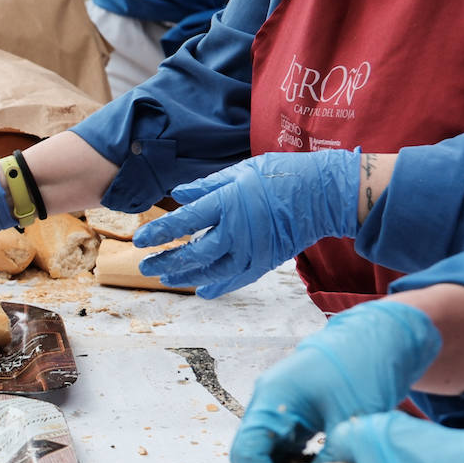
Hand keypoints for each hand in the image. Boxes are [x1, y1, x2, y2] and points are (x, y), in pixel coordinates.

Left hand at [134, 149, 360, 297]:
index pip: (185, 221)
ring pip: (211, 271)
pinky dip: (217, 287)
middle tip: (144, 266)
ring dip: (185, 277)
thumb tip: (177, 195)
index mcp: (229, 202)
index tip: (138, 239)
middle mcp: (238, 230)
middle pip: (193, 252)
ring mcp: (253, 250)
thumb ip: (206, 186)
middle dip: (166, 261)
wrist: (325, 193)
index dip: (159, 232)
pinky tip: (201, 291)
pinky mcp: (265, 262)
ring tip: (165, 278)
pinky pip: (235, 280)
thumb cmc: (281, 175)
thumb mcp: (241, 171)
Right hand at [231, 300, 440, 462]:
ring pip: (266, 454)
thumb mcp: (351, 418)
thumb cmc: (365, 367)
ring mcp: (279, 408)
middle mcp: (267, 403)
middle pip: (250, 455)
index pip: (246, 452)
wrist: (384, 335)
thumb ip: (330, 457)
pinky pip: (284, 448)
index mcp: (272, 398)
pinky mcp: (295, 414)